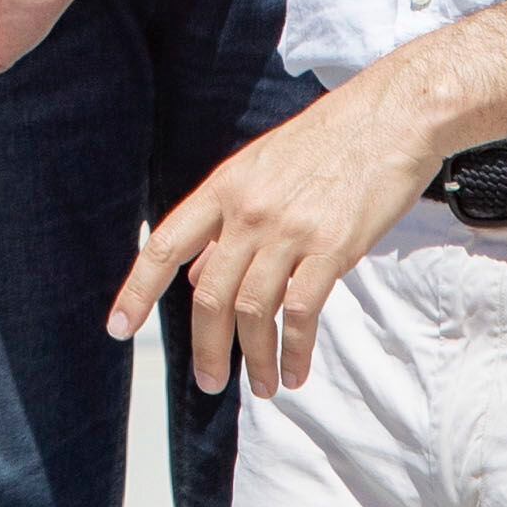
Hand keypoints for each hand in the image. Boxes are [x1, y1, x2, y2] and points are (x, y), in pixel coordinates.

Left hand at [109, 81, 448, 398]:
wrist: (388, 119)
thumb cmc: (325, 144)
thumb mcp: (258, 170)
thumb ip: (224, 223)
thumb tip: (193, 276)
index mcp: (222, 190)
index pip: (165, 246)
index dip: (137, 290)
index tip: (119, 328)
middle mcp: (247, 212)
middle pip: (209, 295)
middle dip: (206, 348)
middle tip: (209, 383)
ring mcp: (288, 231)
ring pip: (252, 311)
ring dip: (254, 359)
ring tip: (262, 386)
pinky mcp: (331, 248)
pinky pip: (300, 313)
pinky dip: (294, 351)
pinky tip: (295, 372)